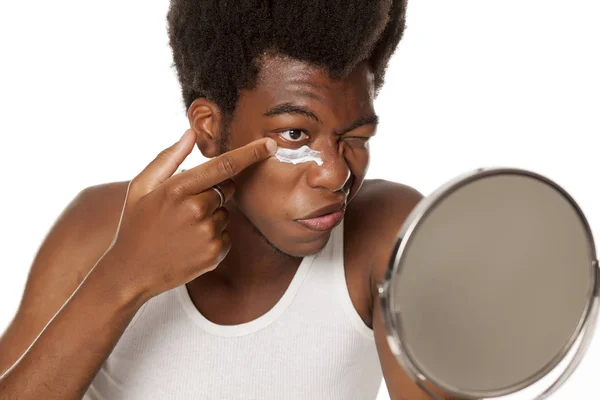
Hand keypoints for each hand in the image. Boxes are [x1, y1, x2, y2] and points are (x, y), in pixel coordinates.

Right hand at [100, 129, 277, 299]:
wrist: (131, 271)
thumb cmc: (136, 224)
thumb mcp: (141, 186)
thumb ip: (168, 157)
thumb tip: (191, 133)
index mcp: (178, 189)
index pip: (224, 165)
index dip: (251, 153)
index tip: (270, 144)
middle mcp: (196, 210)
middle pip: (228, 188)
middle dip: (216, 190)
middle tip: (186, 206)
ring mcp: (207, 234)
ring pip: (226, 212)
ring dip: (213, 215)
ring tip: (184, 228)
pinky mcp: (215, 253)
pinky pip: (226, 234)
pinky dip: (214, 235)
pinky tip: (191, 243)